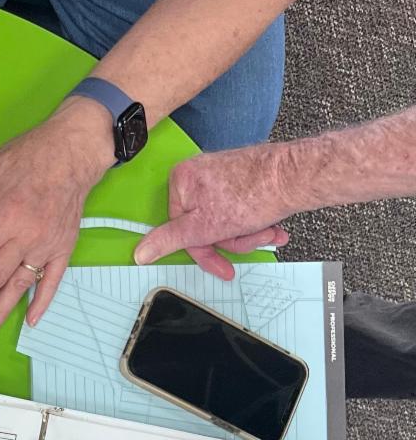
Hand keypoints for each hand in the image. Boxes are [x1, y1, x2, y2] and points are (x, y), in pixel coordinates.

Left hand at [0, 100, 112, 338]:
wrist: (75, 149)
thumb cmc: (31, 155)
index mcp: (5, 217)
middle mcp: (26, 236)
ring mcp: (47, 244)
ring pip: (19, 284)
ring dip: (0, 310)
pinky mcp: (64, 247)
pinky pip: (53, 280)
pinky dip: (42, 301)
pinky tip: (29, 321)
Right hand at [134, 145, 293, 278]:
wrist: (298, 176)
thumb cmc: (255, 194)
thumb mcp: (203, 227)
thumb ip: (169, 240)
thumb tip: (140, 252)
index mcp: (182, 181)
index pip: (182, 229)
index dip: (205, 250)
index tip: (222, 265)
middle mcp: (199, 174)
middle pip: (206, 226)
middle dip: (233, 240)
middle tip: (251, 240)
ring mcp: (222, 175)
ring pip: (226, 221)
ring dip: (249, 234)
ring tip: (267, 231)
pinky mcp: (242, 178)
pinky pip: (241, 210)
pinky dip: (256, 222)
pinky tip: (271, 225)